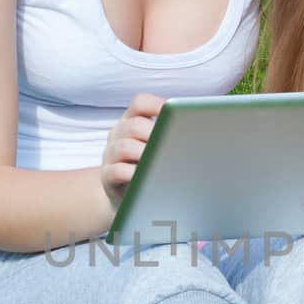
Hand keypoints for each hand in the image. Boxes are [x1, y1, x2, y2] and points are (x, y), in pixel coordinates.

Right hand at [98, 94, 164, 211]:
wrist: (132, 199)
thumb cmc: (152, 169)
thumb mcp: (158, 148)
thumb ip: (169, 136)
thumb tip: (196, 133)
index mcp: (132, 122)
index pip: (140, 103)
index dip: (156, 104)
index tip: (173, 113)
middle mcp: (118, 135)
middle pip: (133, 125)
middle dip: (155, 134)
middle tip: (172, 145)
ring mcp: (110, 155)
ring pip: (124, 147)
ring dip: (145, 153)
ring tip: (162, 163)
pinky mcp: (107, 177)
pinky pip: (117, 171)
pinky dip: (133, 173)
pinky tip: (147, 177)